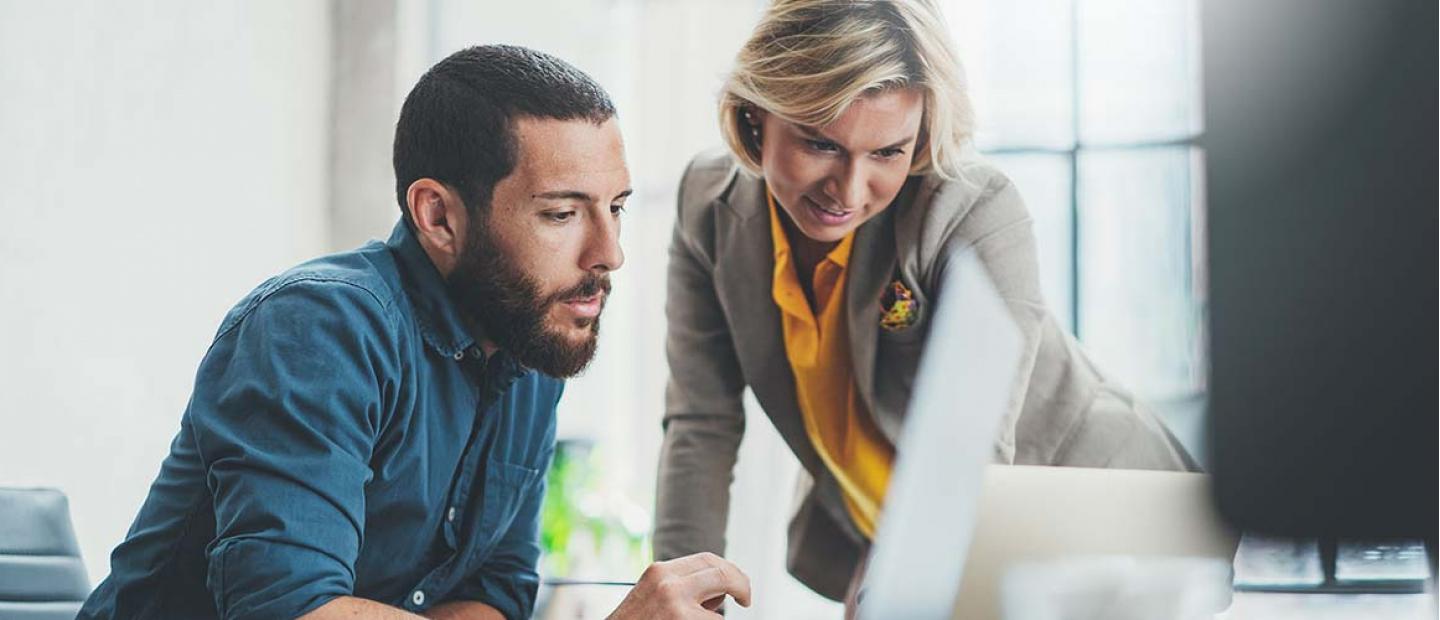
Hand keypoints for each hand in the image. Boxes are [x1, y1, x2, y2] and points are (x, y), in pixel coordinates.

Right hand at [607, 552, 751, 618]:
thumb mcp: (651, 597)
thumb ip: (681, 588)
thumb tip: (720, 592)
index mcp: (659, 572)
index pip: (707, 559)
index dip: (728, 570)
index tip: (737, 583)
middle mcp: (668, 583)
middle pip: (722, 572)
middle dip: (741, 584)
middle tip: (746, 599)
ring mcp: (676, 606)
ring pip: (721, 605)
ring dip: (718, 617)